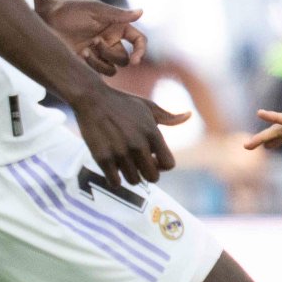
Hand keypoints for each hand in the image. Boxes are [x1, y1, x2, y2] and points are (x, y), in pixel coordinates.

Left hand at [44, 0, 148, 75]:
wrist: (45, 20)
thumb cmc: (69, 10)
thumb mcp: (95, 10)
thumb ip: (118, 15)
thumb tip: (142, 12)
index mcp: (116, 27)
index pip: (138, 40)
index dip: (141, 51)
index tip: (135, 60)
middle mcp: (110, 41)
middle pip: (125, 58)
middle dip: (113, 54)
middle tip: (96, 42)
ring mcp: (98, 53)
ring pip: (113, 69)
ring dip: (102, 62)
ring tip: (87, 50)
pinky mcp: (87, 62)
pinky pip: (99, 72)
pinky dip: (93, 65)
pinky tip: (81, 54)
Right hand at [72, 84, 188, 185]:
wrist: (92, 98)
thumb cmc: (122, 103)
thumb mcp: (148, 107)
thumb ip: (169, 117)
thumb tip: (189, 115)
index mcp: (152, 133)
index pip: (169, 164)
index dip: (162, 165)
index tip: (153, 160)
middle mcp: (138, 144)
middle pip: (153, 177)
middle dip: (147, 173)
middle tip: (138, 164)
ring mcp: (120, 152)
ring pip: (134, 181)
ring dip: (130, 175)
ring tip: (124, 164)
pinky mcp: (102, 158)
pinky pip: (115, 182)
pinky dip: (114, 180)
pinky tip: (112, 169)